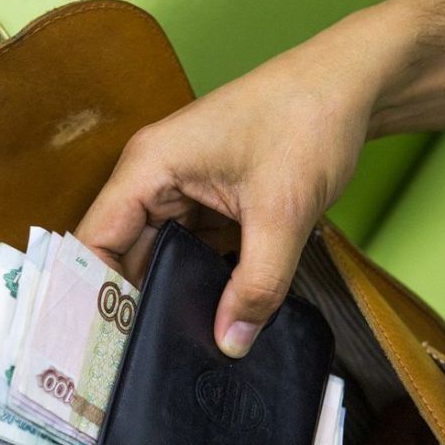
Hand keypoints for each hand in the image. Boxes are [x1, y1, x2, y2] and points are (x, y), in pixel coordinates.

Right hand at [75, 9, 406, 356]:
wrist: (353, 83)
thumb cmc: (309, 119)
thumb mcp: (282, 212)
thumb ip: (256, 285)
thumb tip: (231, 343)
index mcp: (149, 166)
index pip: (94, 240)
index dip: (91, 293)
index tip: (100, 347)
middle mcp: (155, 176)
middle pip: (124, 252)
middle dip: (133, 302)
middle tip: (142, 361)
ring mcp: (183, 187)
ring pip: (162, 254)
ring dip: (172, 292)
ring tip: (178, 345)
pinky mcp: (212, 197)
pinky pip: (194, 247)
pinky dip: (202, 277)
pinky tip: (215, 314)